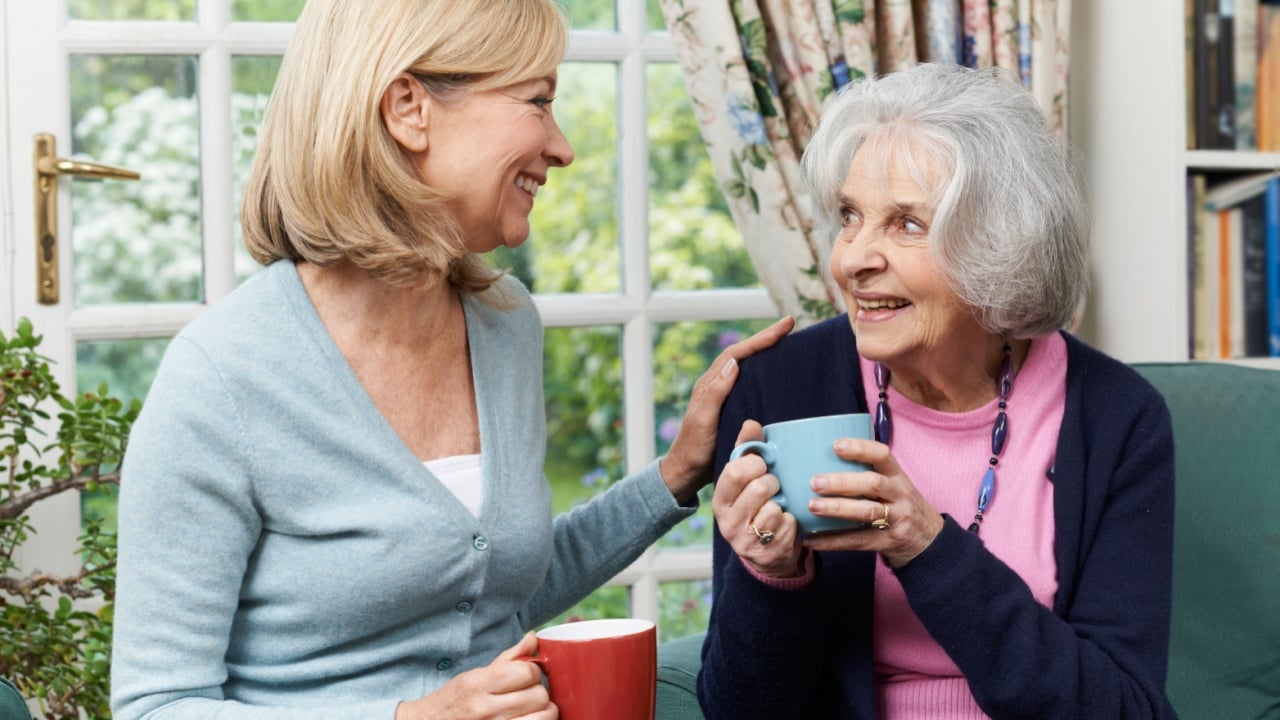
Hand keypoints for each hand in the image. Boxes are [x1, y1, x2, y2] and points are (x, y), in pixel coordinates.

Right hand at [395, 632, 556, 719]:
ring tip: (531, 711)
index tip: (525, 676)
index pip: (527, 671)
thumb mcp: (474, 676)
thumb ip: (508, 659)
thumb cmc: (453, 703)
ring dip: (543, 712)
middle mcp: (485, 709)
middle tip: (525, 695)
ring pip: (545, 717)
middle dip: (537, 693)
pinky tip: (527, 719)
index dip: (531, 671)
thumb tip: (533, 638)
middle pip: (539, 695)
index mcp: (478, 685)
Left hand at [659, 316, 794, 503]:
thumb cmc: (694, 448)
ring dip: (763, 351)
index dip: (761, 338)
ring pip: (746, 365)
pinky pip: (748, 382)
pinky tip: (775, 373)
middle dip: (765, 337)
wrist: (687, 471)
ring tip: (785, 340)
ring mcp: (722, 395)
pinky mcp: (729, 407)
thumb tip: (734, 362)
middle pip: (743, 353)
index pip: (737, 353)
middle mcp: (716, 384)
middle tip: (789, 325)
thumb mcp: (703, 420)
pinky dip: (762, 371)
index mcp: (710, 383)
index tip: (784, 327)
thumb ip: (716, 392)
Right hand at [711, 421, 805, 577]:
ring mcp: (746, 541)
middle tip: (773, 486)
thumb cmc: (755, 506)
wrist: (765, 554)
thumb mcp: (745, 481)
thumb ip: (746, 450)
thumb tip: (751, 423)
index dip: (755, 464)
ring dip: (782, 504)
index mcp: (719, 501)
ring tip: (778, 506)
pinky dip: (792, 521)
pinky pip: (788, 525)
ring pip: (774, 508)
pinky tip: (784, 524)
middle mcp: (728, 523)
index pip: (735, 471)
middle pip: (759, 488)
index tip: (762, 466)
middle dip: (773, 482)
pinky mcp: (767, 553)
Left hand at [800, 436, 945, 567]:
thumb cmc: (900, 505)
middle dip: (842, 482)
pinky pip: (858, 541)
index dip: (861, 448)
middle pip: (873, 484)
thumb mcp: (894, 485)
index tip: (836, 445)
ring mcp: (897, 519)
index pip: (883, 455)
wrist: (929, 540)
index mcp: (897, 476)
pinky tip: (812, 540)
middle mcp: (900, 495)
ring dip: (837, 509)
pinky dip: (833, 541)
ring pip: (867, 511)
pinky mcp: (888, 542)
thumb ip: (867, 473)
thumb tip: (819, 460)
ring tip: (812, 507)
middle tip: (815, 482)